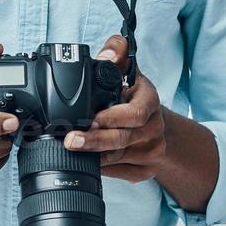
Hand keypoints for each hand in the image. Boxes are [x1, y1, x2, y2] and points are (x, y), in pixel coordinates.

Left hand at [62, 35, 164, 182]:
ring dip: (94, 156)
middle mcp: (155, 128)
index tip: (90, 119)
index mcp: (150, 101)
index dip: (112, 118)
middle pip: (122, 139)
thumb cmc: (132, 94)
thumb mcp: (126, 68)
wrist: (152, 122)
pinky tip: (87, 162)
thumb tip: (106, 55)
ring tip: (71, 151)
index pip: (136, 113)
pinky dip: (102, 169)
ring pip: (118, 158)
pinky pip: (120, 173)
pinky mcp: (147, 170)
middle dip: (94, 140)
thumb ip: (116, 52)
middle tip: (70, 140)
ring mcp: (152, 151)